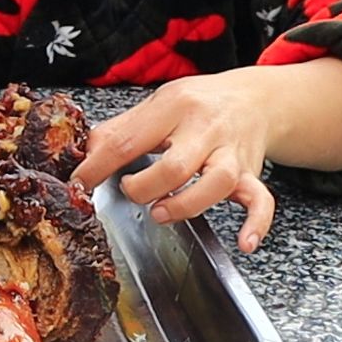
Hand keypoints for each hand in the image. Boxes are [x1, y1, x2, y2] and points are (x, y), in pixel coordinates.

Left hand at [71, 71, 276, 253]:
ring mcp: (231, 153)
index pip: (127, 141)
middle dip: (144, 189)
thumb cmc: (197, 104)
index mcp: (173, 107)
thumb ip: (120, 130)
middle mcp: (205, 129)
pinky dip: (256, 223)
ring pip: (218, 183)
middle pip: (174, 166)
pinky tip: (245, 243)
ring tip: (161, 212)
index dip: (97, 167)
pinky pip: (261, 200)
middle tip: (130, 191)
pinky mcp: (252, 174)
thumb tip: (85, 155)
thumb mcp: (156, 104)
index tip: (79, 184)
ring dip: (185, 205)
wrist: (253, 98)